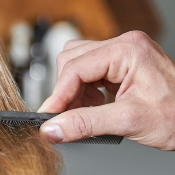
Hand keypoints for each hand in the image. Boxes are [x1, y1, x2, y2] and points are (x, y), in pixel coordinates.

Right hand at [38, 31, 174, 149]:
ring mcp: (123, 56)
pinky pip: (90, 75)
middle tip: (64, 120)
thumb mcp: (128, 122)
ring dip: (73, 93)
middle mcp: (124, 47)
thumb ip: (85, 123)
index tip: (47, 119)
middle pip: (72, 61)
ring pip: (78, 67)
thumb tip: (53, 128)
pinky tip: (92, 111)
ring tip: (81, 116)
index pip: (75, 68)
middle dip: (64, 92)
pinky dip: (84, 95)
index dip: (57, 95)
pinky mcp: (122, 68)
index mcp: (127, 50)